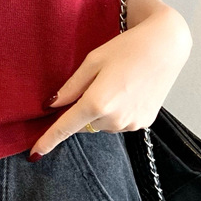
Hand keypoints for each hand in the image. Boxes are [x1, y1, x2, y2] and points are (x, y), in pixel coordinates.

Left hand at [29, 8, 191, 159]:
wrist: (166, 46)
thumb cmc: (126, 48)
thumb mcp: (92, 61)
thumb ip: (70, 87)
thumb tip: (52, 106)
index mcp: (97, 103)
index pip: (65, 128)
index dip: (48, 141)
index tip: (34, 154)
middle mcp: (114, 119)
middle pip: (83, 124)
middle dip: (81, 111)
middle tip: (95, 83)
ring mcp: (131, 124)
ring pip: (102, 124)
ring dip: (100, 111)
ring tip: (116, 83)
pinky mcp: (144, 123)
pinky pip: (119, 123)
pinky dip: (116, 112)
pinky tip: (128, 91)